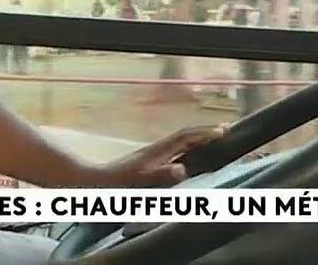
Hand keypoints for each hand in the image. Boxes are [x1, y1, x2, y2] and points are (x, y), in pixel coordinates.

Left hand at [80, 124, 227, 187]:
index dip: (204, 133)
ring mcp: (151, 155)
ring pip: (178, 142)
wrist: (93, 183)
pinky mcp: (147, 162)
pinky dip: (186, 149)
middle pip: (184, 136)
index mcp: (157, 153)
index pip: (185, 138)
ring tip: (212, 140)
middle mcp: (156, 150)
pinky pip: (173, 151)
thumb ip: (160, 175)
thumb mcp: (138, 183)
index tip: (223, 130)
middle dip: (204, 132)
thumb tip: (183, 169)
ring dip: (196, 139)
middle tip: (224, 130)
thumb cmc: (116, 186)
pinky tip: (188, 157)